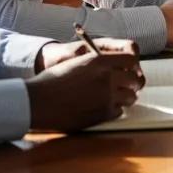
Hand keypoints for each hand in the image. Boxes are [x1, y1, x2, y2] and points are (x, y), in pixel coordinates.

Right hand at [26, 38, 142, 130]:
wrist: (38, 102)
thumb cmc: (53, 81)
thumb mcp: (78, 62)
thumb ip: (99, 63)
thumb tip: (116, 67)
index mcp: (100, 60)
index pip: (131, 59)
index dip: (132, 66)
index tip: (129, 71)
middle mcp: (106, 76)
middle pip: (134, 79)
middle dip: (132, 83)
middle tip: (127, 87)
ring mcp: (106, 96)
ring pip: (131, 97)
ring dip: (125, 98)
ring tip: (115, 98)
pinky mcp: (102, 114)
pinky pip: (119, 111)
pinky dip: (114, 110)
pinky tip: (103, 107)